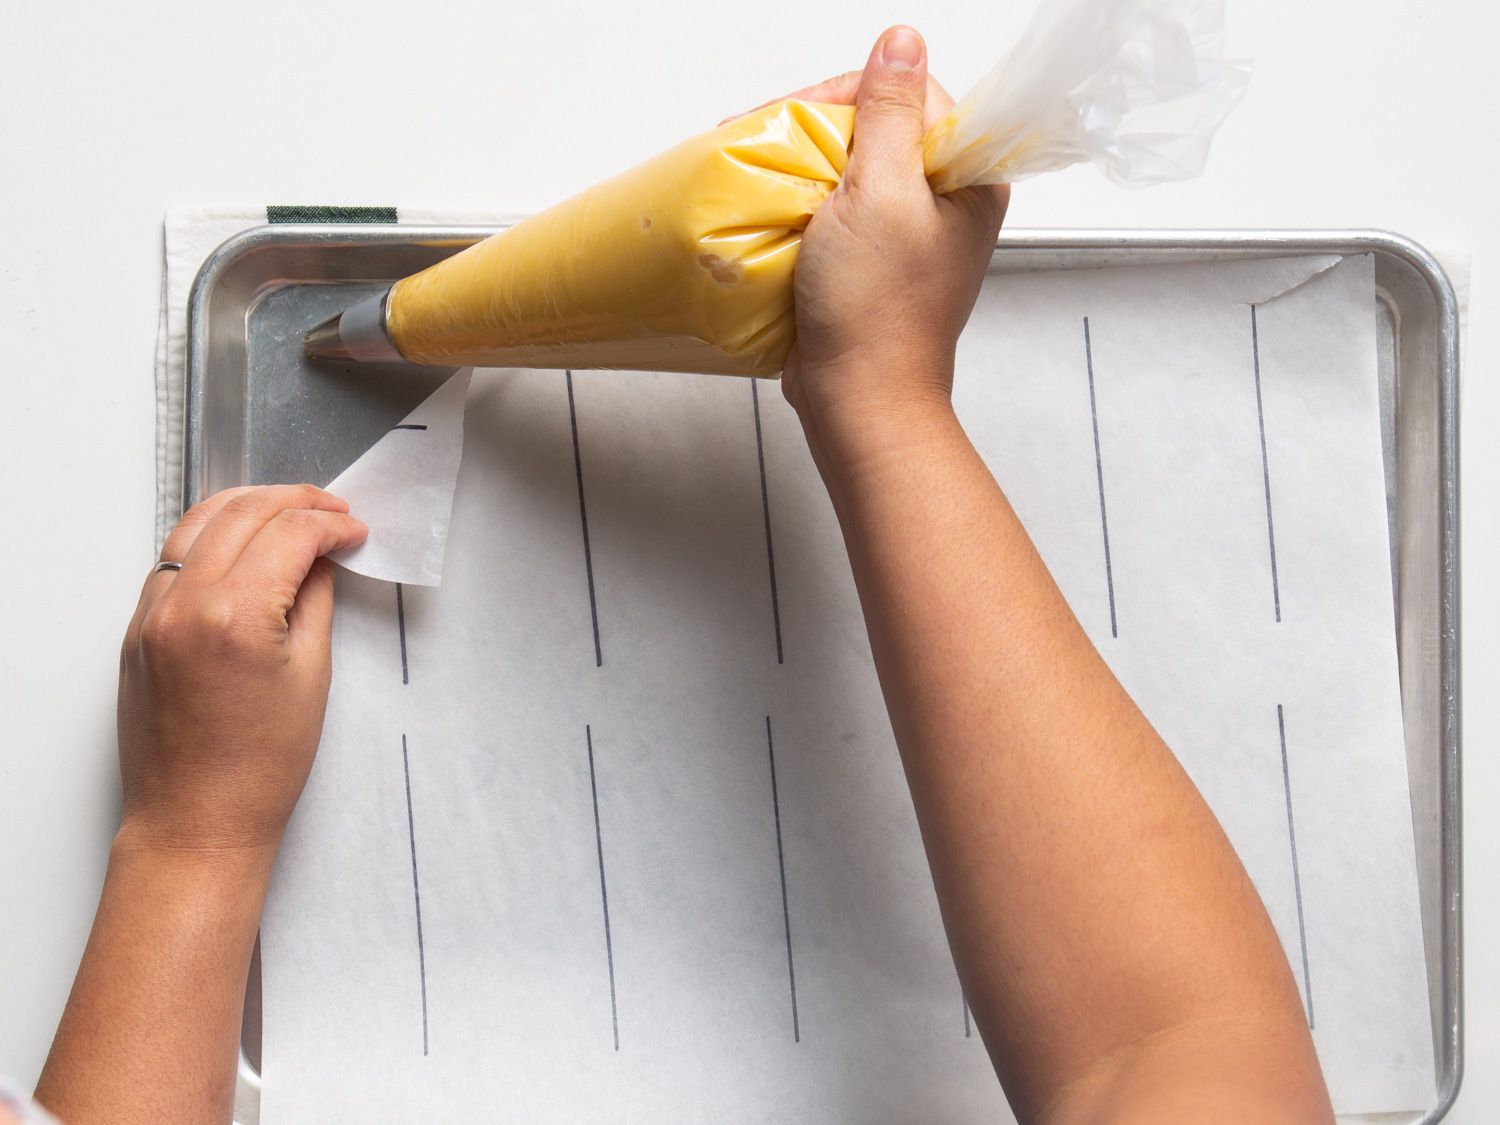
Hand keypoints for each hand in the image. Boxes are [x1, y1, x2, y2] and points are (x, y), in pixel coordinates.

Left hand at [116, 484, 366, 860]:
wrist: (197, 819)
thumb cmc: (258, 767)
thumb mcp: (311, 674)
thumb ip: (314, 600)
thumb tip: (319, 557)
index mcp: (233, 617)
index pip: (288, 535)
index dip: (330, 525)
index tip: (354, 532)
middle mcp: (182, 605)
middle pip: (242, 513)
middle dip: (293, 502)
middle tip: (331, 511)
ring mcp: (150, 615)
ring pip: (196, 522)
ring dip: (247, 506)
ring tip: (287, 513)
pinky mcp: (135, 629)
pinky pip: (171, 557)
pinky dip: (210, 536)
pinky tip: (242, 544)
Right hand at [776, 27, 1008, 464]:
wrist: (859, 400)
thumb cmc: (876, 311)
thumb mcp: (880, 194)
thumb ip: (890, 112)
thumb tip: (902, 43)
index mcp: (969, 180)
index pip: (913, 96)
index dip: (852, 94)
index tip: (800, 112)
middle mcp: (946, 204)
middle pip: (879, 129)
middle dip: (818, 130)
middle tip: (766, 139)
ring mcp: (907, 236)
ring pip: (851, 170)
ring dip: (803, 167)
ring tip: (758, 170)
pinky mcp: (871, 264)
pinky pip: (834, 213)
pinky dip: (801, 205)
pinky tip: (770, 207)